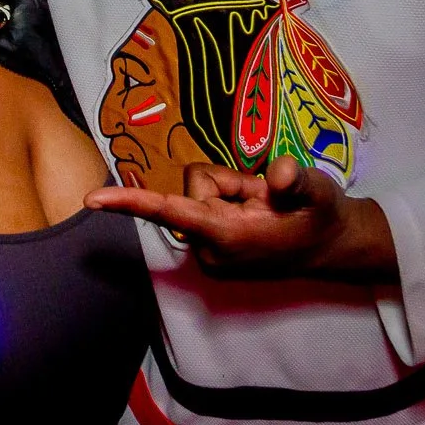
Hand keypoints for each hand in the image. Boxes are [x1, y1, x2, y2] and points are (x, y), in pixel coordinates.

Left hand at [86, 156, 397, 281]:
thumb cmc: (323, 217)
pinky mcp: (209, 244)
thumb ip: (298, 181)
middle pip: (194, 186)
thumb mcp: (319, 192)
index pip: (169, 212)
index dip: (130, 203)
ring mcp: (207, 249)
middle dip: (228, 182)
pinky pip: (205, 200)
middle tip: (266, 200)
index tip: (91, 200)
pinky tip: (256, 211)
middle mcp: (208, 247)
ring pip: (199, 191)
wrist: (332, 245)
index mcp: (227, 237)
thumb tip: (279, 176)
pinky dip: (230, 199)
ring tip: (265, 206)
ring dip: (233, 191)